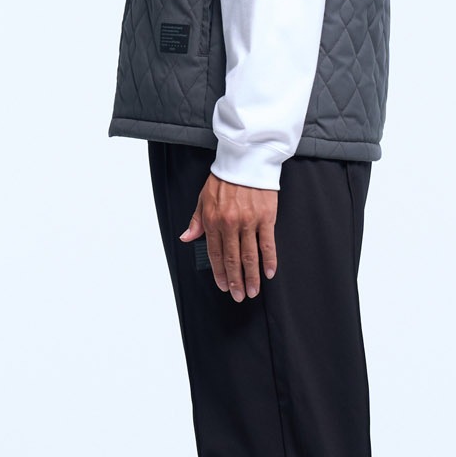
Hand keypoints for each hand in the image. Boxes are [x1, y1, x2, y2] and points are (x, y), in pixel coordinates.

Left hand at [180, 173, 277, 301]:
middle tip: (238, 296)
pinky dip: (269, 260)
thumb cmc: (224, 178)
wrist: (246, 160)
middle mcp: (229, 224)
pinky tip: (269, 273)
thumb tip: (186, 238)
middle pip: (232, 260)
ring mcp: (249, 222)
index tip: (223, 286)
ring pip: (250, 256)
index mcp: (212, 220)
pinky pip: (268, 244)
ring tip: (252, 291)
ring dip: (251, 277)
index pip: (215, 254)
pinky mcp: (266, 217)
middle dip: (235, 282)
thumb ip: (196, 221)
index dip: (219, 273)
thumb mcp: (203, 198)